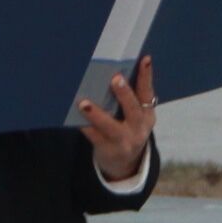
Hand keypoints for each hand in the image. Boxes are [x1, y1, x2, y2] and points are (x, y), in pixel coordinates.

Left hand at [78, 55, 155, 180]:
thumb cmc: (126, 128)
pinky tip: (73, 115)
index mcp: (147, 115)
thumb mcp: (135, 116)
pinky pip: (93, 136)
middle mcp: (138, 128)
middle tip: (116, 79)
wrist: (123, 163)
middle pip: (133, 110)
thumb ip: (129, 98)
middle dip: (124, 94)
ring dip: (97, 114)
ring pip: (110, 127)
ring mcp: (123, 141)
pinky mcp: (107, 149)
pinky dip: (84, 125)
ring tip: (84, 103)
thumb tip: (114, 68)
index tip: (145, 59)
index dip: (147, 76)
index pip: (147, 93)